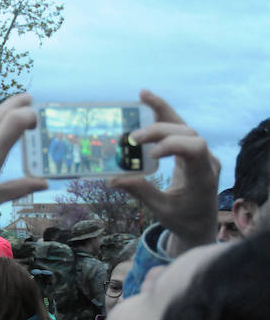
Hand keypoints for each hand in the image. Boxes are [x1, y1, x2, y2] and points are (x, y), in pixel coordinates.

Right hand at [111, 89, 219, 256]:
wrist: (201, 223)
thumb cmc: (183, 219)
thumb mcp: (161, 210)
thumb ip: (141, 192)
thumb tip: (114, 179)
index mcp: (202, 176)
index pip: (195, 148)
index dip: (173, 145)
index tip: (150, 155)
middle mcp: (206, 160)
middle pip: (187, 132)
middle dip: (159, 131)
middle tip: (132, 138)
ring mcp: (201, 153)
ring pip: (184, 125)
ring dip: (162, 112)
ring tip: (142, 96)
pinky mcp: (192, 150)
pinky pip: (179, 129)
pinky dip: (164, 116)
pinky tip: (148, 102)